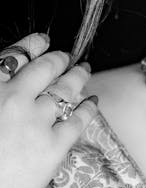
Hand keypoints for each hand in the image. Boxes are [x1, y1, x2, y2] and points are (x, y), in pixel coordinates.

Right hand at [0, 33, 98, 187]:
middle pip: (46, 68)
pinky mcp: (54, 146)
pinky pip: (79, 120)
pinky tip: (93, 102)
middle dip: (60, 59)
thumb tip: (10, 90)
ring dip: (78, 77)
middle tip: (67, 57)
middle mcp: (15, 98)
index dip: (32, 45)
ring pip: (66, 89)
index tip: (43, 41)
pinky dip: (89, 108)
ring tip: (84, 71)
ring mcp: (37, 121)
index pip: (15, 56)